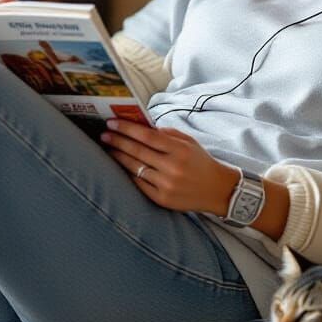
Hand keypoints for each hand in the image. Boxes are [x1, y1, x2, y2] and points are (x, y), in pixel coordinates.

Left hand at [99, 118, 237, 214]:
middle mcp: (172, 167)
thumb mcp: (189, 142)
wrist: (217, 190)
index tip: (112, 123)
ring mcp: (166, 184)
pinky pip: (139, 184)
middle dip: (118, 141)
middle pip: (138, 151)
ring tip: (108, 149)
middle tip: (104, 135)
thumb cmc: (200, 162)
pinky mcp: (162, 199)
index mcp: (180, 149)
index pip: (147, 136)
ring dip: (119, 157)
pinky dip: (128, 173)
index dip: (127, 128)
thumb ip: (167, 133)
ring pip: (135, 167)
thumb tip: (141, 126)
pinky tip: (120, 166)